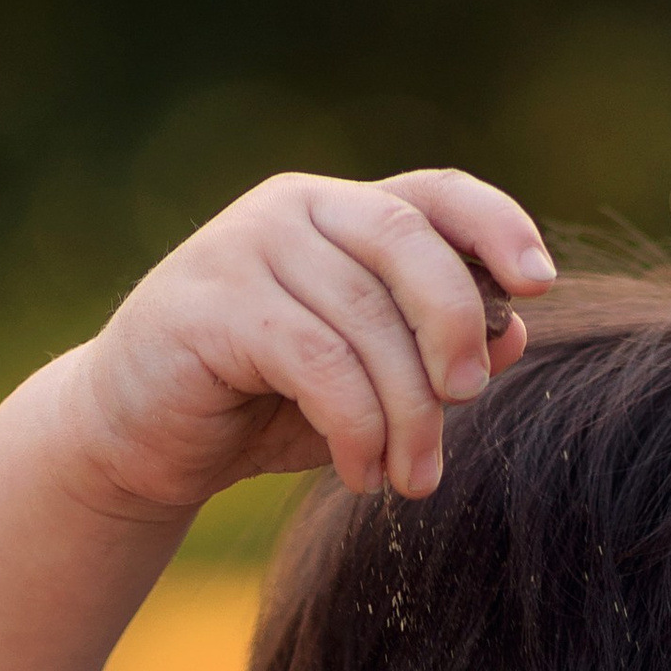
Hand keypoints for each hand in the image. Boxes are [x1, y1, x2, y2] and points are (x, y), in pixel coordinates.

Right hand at [64, 168, 553, 519]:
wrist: (132, 439)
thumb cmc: (255, 406)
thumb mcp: (361, 381)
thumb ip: (427, 353)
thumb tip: (516, 335)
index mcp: (340, 211)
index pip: (435, 194)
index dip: (497, 226)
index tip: (538, 284)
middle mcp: (295, 208)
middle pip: (408, 243)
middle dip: (454, 326)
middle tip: (470, 400)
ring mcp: (246, 247)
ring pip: (364, 317)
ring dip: (406, 410)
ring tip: (412, 477)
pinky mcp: (210, 305)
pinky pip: (316, 360)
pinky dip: (355, 425)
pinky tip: (361, 472)